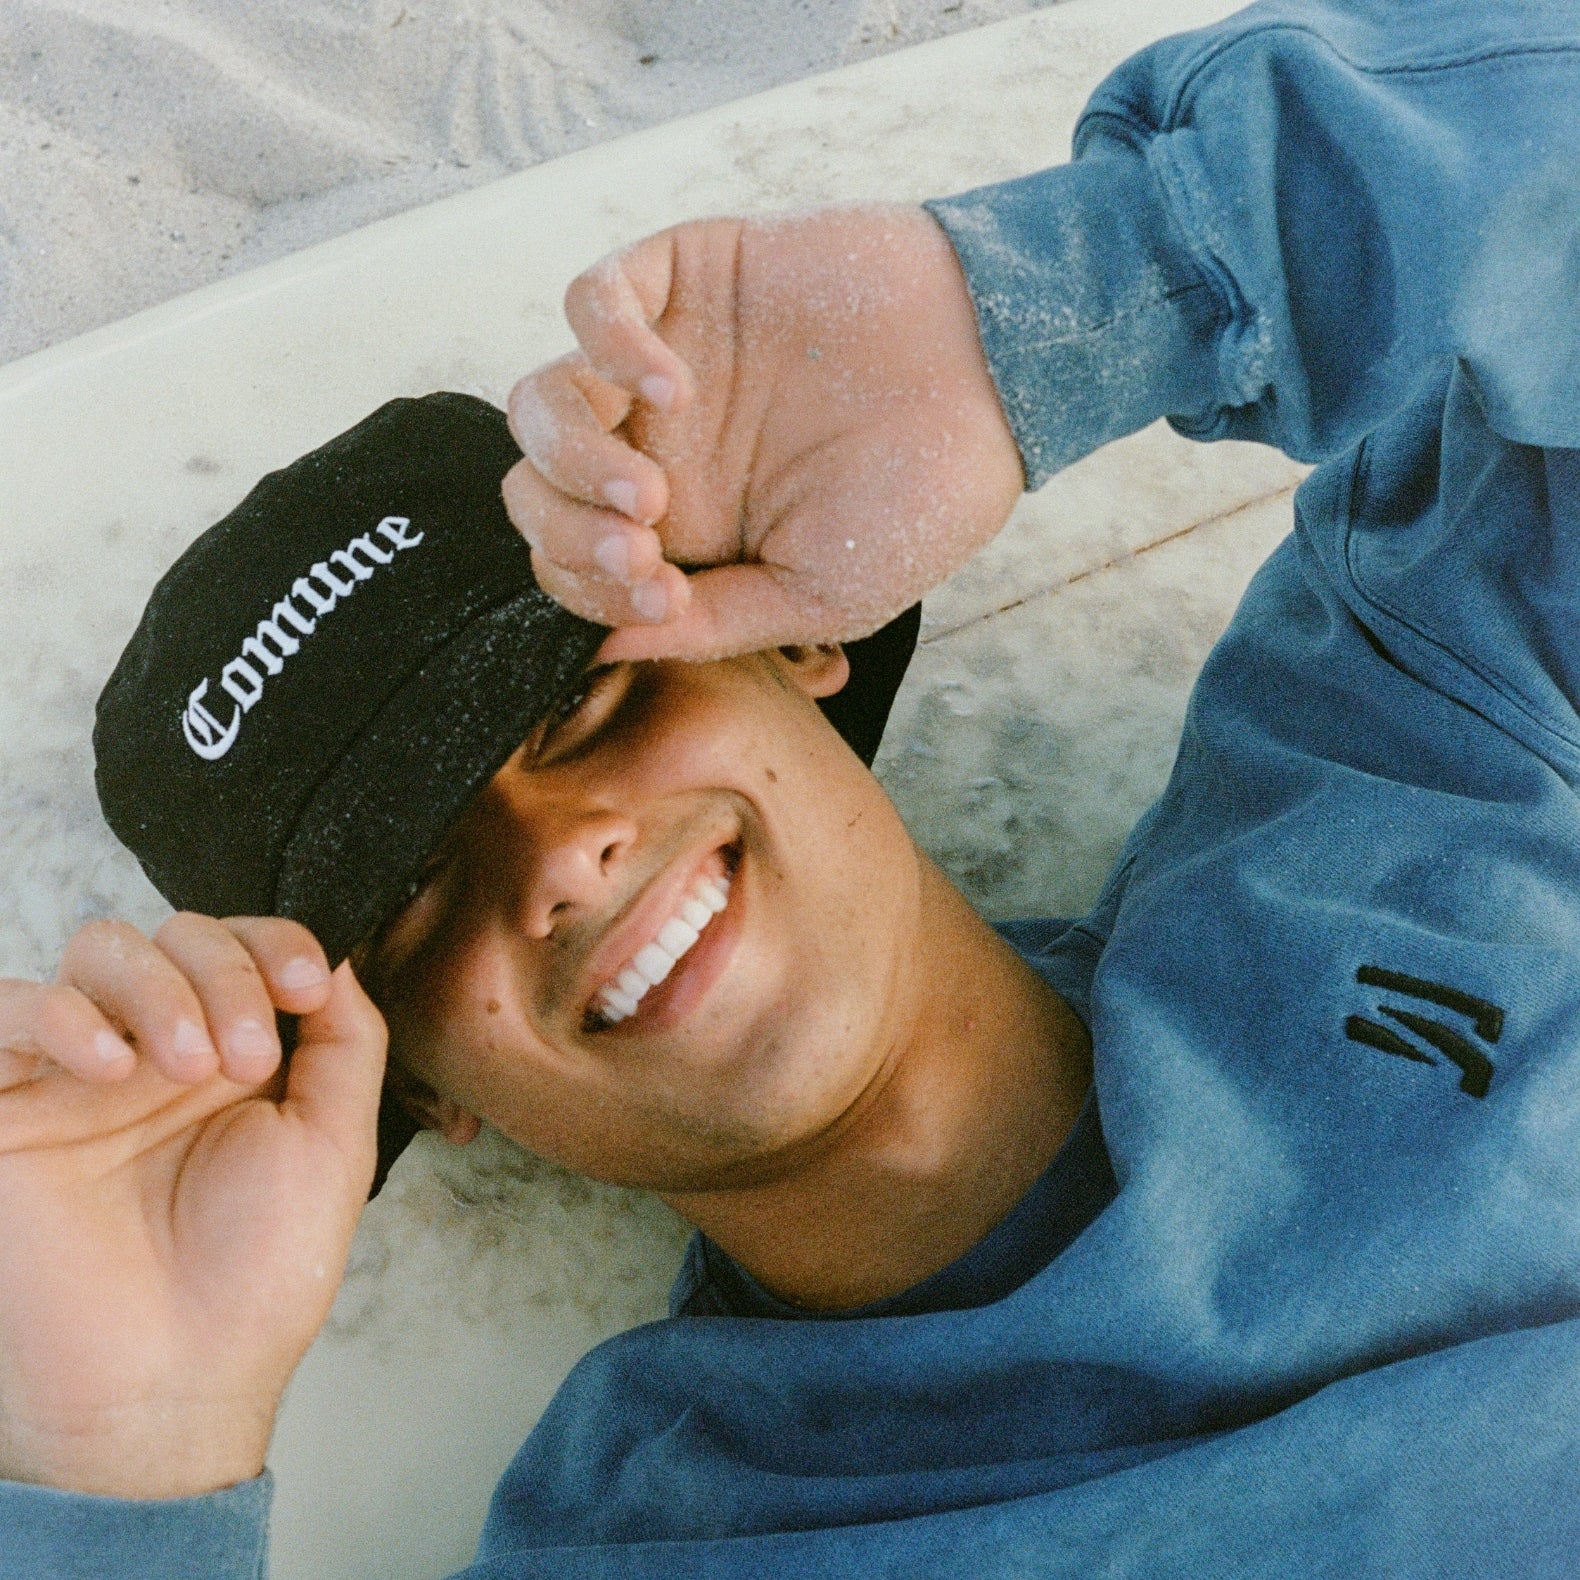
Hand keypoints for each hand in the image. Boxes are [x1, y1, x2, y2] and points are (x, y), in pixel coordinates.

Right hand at [0, 913, 385, 1497]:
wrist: (178, 1377)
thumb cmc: (258, 1273)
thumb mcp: (334, 1142)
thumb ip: (346, 1041)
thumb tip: (337, 955)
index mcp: (235, 1052)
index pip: (245, 943)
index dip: (275, 942)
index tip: (304, 989)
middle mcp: (158, 1049)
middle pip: (175, 933)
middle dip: (223, 972)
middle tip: (244, 1060)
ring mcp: (81, 1073)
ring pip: (99, 949)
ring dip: (156, 985)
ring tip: (186, 1065)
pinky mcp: (9, 1106)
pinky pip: (9, 1009)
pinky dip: (63, 1015)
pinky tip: (112, 1067)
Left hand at [504, 205, 1022, 660]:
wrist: (1001, 376)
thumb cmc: (925, 495)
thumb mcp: (823, 595)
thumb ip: (714, 625)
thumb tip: (599, 651)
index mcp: (683, 531)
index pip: (571, 565)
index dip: (591, 592)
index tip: (665, 599)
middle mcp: (656, 449)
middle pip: (535, 491)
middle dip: (567, 537)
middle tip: (644, 549)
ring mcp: (661, 362)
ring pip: (540, 404)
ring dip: (571, 459)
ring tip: (647, 490)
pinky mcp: (684, 279)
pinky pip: (588, 299)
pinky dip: (603, 346)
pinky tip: (670, 387)